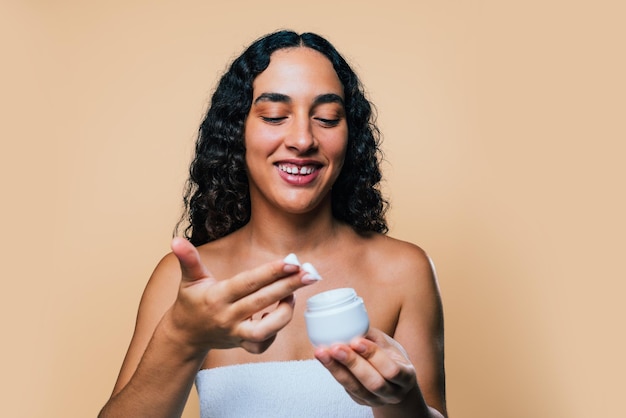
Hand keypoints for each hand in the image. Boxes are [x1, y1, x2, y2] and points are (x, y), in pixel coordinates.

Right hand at [166, 237, 314, 353]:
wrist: (184, 335)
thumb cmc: (191, 301)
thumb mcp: (189, 279)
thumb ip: (188, 259)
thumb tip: (175, 240)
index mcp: (218, 296)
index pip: (249, 283)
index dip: (271, 272)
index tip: (292, 262)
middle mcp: (228, 316)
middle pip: (263, 301)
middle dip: (289, 286)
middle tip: (311, 274)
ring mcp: (236, 333)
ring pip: (266, 330)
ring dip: (284, 312)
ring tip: (292, 294)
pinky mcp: (242, 345)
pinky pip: (262, 345)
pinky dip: (275, 332)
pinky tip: (280, 313)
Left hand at [314, 328, 417, 406]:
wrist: (394, 384)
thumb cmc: (391, 359)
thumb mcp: (390, 347)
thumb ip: (373, 337)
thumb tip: (351, 321)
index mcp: (406, 377)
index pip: (392, 370)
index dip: (374, 356)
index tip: (356, 340)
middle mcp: (393, 393)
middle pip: (373, 382)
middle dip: (352, 363)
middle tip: (335, 347)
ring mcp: (376, 400)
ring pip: (356, 388)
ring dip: (337, 369)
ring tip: (323, 353)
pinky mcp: (361, 401)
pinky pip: (347, 388)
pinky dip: (334, 372)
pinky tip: (325, 359)